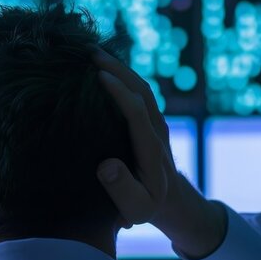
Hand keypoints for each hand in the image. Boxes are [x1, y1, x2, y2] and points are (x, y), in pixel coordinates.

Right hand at [93, 49, 226, 259]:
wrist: (170, 201)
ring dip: (119, 67)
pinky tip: (101, 67)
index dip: (120, 92)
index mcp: (151, 149)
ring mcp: (155, 122)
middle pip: (142, 90)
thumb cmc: (147, 206)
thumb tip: (105, 166)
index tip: (99, 76)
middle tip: (89, 51)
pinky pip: (137, 91)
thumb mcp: (136, 208)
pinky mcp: (149, 120)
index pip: (138, 112)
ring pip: (141, 87)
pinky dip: (121, 75)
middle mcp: (156, 130)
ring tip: (92, 52)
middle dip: (117, 68)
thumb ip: (122, 190)